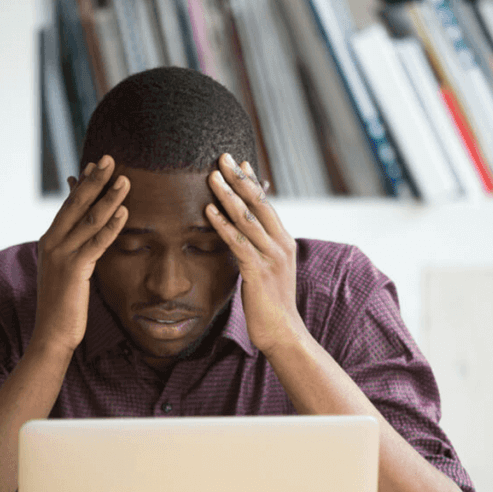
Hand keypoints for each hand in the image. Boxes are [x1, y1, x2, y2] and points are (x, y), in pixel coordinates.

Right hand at [33, 155, 129, 355]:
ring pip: (89, 219)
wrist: (51, 334)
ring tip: (124, 180)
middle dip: (95, 180)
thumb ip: (75, 250)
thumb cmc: (63, 306)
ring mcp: (61, 255)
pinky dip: (111, 226)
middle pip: (76, 204)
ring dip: (109, 197)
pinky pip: (96, 243)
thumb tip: (87, 235)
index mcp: (50, 241)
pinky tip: (124, 213)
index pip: (69, 205)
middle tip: (110, 158)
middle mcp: (52, 243)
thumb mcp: (66, 271)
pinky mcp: (74, 270)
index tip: (96, 165)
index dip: (84, 184)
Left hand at [203, 153, 304, 355]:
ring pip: (247, 219)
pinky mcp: (258, 272)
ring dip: (228, 196)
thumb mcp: (269, 271)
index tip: (239, 162)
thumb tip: (246, 235)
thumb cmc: (271, 304)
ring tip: (212, 177)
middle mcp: (280, 245)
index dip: (252, 182)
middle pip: (259, 204)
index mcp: (284, 242)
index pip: (267, 204)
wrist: (284, 334)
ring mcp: (271, 258)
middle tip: (223, 157)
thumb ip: (260, 250)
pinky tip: (208, 212)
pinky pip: (237, 243)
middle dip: (240, 179)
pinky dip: (222, 225)